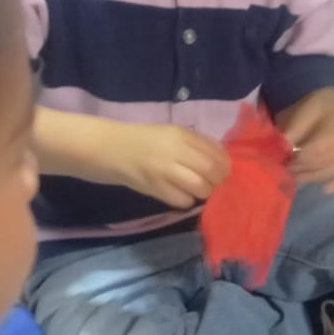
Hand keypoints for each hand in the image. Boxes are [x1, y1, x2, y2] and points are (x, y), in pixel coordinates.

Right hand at [91, 121, 229, 207]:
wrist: (108, 148)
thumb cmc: (142, 140)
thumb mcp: (170, 134)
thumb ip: (195, 144)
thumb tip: (221, 161)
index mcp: (181, 134)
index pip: (217, 153)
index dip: (225, 166)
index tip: (222, 171)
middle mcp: (175, 150)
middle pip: (212, 171)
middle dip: (217, 181)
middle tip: (212, 184)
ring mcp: (164, 170)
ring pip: (200, 188)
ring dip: (203, 192)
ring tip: (195, 189)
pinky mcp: (155, 188)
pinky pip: (182, 201)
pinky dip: (186, 200)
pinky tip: (179, 194)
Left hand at [278, 87, 333, 193]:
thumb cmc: (318, 106)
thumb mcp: (304, 109)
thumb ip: (295, 128)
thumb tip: (282, 147)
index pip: (321, 145)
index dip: (303, 158)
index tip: (287, 161)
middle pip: (329, 159)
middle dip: (307, 168)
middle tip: (289, 171)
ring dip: (316, 176)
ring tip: (299, 177)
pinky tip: (325, 189)